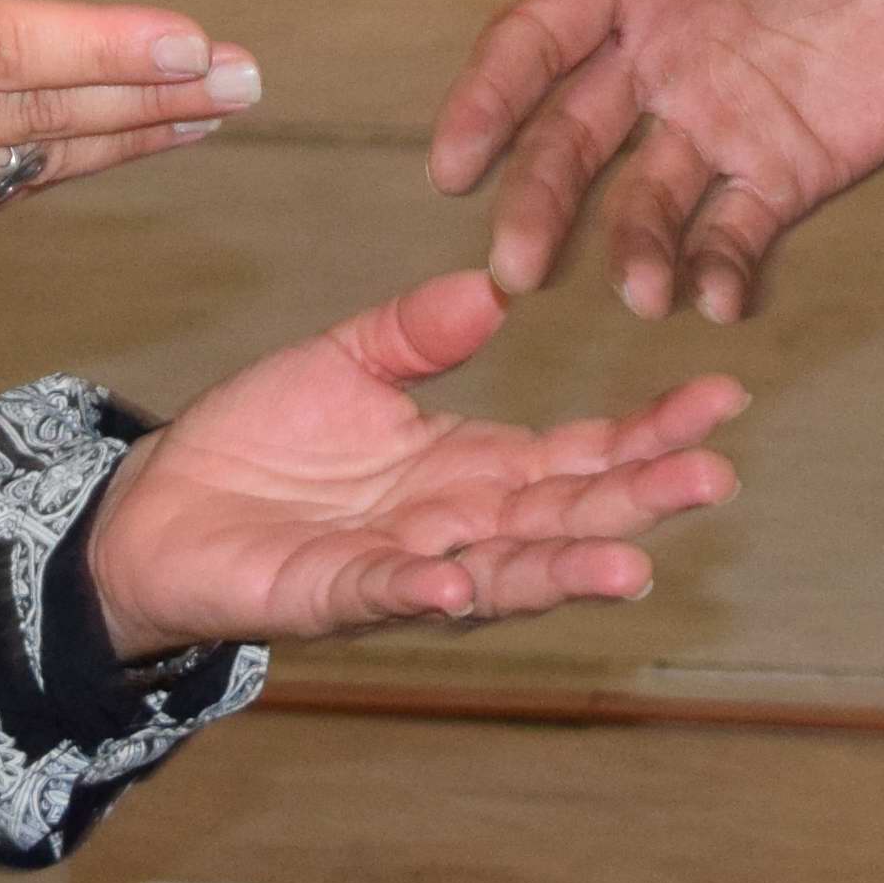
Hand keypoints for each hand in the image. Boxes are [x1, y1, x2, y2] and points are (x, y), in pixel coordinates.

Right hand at [0, 0, 255, 349]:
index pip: (4, 46)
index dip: (107, 46)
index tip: (192, 40)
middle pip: (40, 116)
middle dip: (158, 97)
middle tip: (248, 78)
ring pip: (31, 168)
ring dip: (131, 139)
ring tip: (214, 109)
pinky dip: (48, 173)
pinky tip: (114, 147)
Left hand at [83, 268, 747, 657]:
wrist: (161, 504)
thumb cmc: (261, 441)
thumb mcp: (349, 360)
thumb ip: (419, 331)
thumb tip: (493, 288)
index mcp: (472, 466)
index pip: (580, 453)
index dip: (649, 431)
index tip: (722, 397)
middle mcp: (456, 525)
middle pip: (565, 516)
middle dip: (639, 501)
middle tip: (714, 479)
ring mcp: (402, 566)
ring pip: (501, 572)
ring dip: (563, 571)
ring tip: (631, 564)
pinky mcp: (331, 594)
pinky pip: (385, 591)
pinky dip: (422, 590)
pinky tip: (456, 582)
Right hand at [431, 0, 883, 320]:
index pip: (535, 39)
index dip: (488, 99)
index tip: (455, 164)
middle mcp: (662, 54)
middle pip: (570, 139)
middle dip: (537, 203)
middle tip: (517, 270)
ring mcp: (721, 120)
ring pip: (648, 202)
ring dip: (634, 253)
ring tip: (645, 293)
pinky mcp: (788, 172)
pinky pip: (738, 236)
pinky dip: (723, 275)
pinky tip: (724, 300)